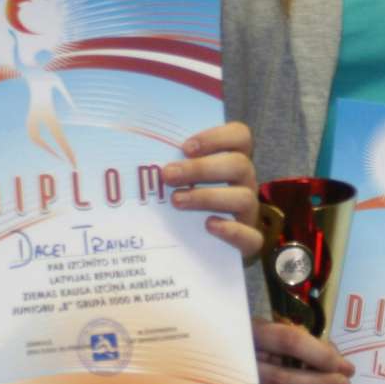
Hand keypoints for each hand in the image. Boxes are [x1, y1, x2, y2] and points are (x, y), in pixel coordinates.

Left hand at [164, 121, 260, 259]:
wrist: (196, 247)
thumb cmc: (185, 200)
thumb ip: (170, 162)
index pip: (240, 136)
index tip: (186, 147)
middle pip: (238, 165)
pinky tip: (209, 225)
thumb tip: (132, 146)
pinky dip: (232, 231)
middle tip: (168, 175)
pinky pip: (252, 237)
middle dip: (201, 168)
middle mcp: (244, 182)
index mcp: (233, 160)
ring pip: (243, 198)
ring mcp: (249, 212)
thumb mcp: (179, 177)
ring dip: (208, 197)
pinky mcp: (249, 242)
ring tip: (177, 201)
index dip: (217, 137)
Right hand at [207, 316, 353, 383]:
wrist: (201, 352)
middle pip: (280, 380)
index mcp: (248, 336)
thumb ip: (296, 339)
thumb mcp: (266, 329)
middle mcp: (235, 367)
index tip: (344, 365)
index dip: (319, 354)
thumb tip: (334, 356)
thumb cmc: (245, 340)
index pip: (288, 341)